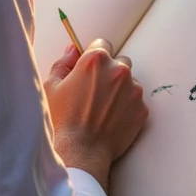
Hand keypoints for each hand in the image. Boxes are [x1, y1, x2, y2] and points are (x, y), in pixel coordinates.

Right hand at [44, 39, 148, 191]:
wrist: (81, 152)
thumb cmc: (63, 119)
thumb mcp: (52, 86)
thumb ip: (63, 63)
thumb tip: (72, 50)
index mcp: (96, 60)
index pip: (102, 44)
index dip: (94, 57)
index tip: (90, 70)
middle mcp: (119, 70)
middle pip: (120, 61)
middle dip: (110, 72)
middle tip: (96, 91)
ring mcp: (134, 90)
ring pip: (130, 82)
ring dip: (121, 89)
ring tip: (104, 108)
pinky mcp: (142, 109)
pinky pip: (136, 101)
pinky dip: (127, 107)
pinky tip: (112, 118)